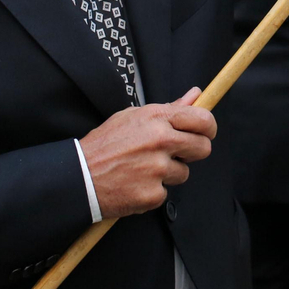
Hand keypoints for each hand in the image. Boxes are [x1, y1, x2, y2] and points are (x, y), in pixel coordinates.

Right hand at [79, 88, 215, 219]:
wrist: (79, 176)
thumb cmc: (105, 144)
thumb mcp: (132, 117)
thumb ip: (169, 108)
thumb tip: (196, 93)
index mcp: (156, 118)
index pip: (202, 119)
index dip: (209, 127)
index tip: (206, 133)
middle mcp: (160, 141)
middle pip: (203, 148)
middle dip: (194, 152)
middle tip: (178, 154)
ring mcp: (157, 169)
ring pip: (184, 173)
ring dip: (169, 173)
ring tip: (143, 169)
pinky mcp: (152, 194)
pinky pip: (165, 192)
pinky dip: (153, 191)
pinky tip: (135, 184)